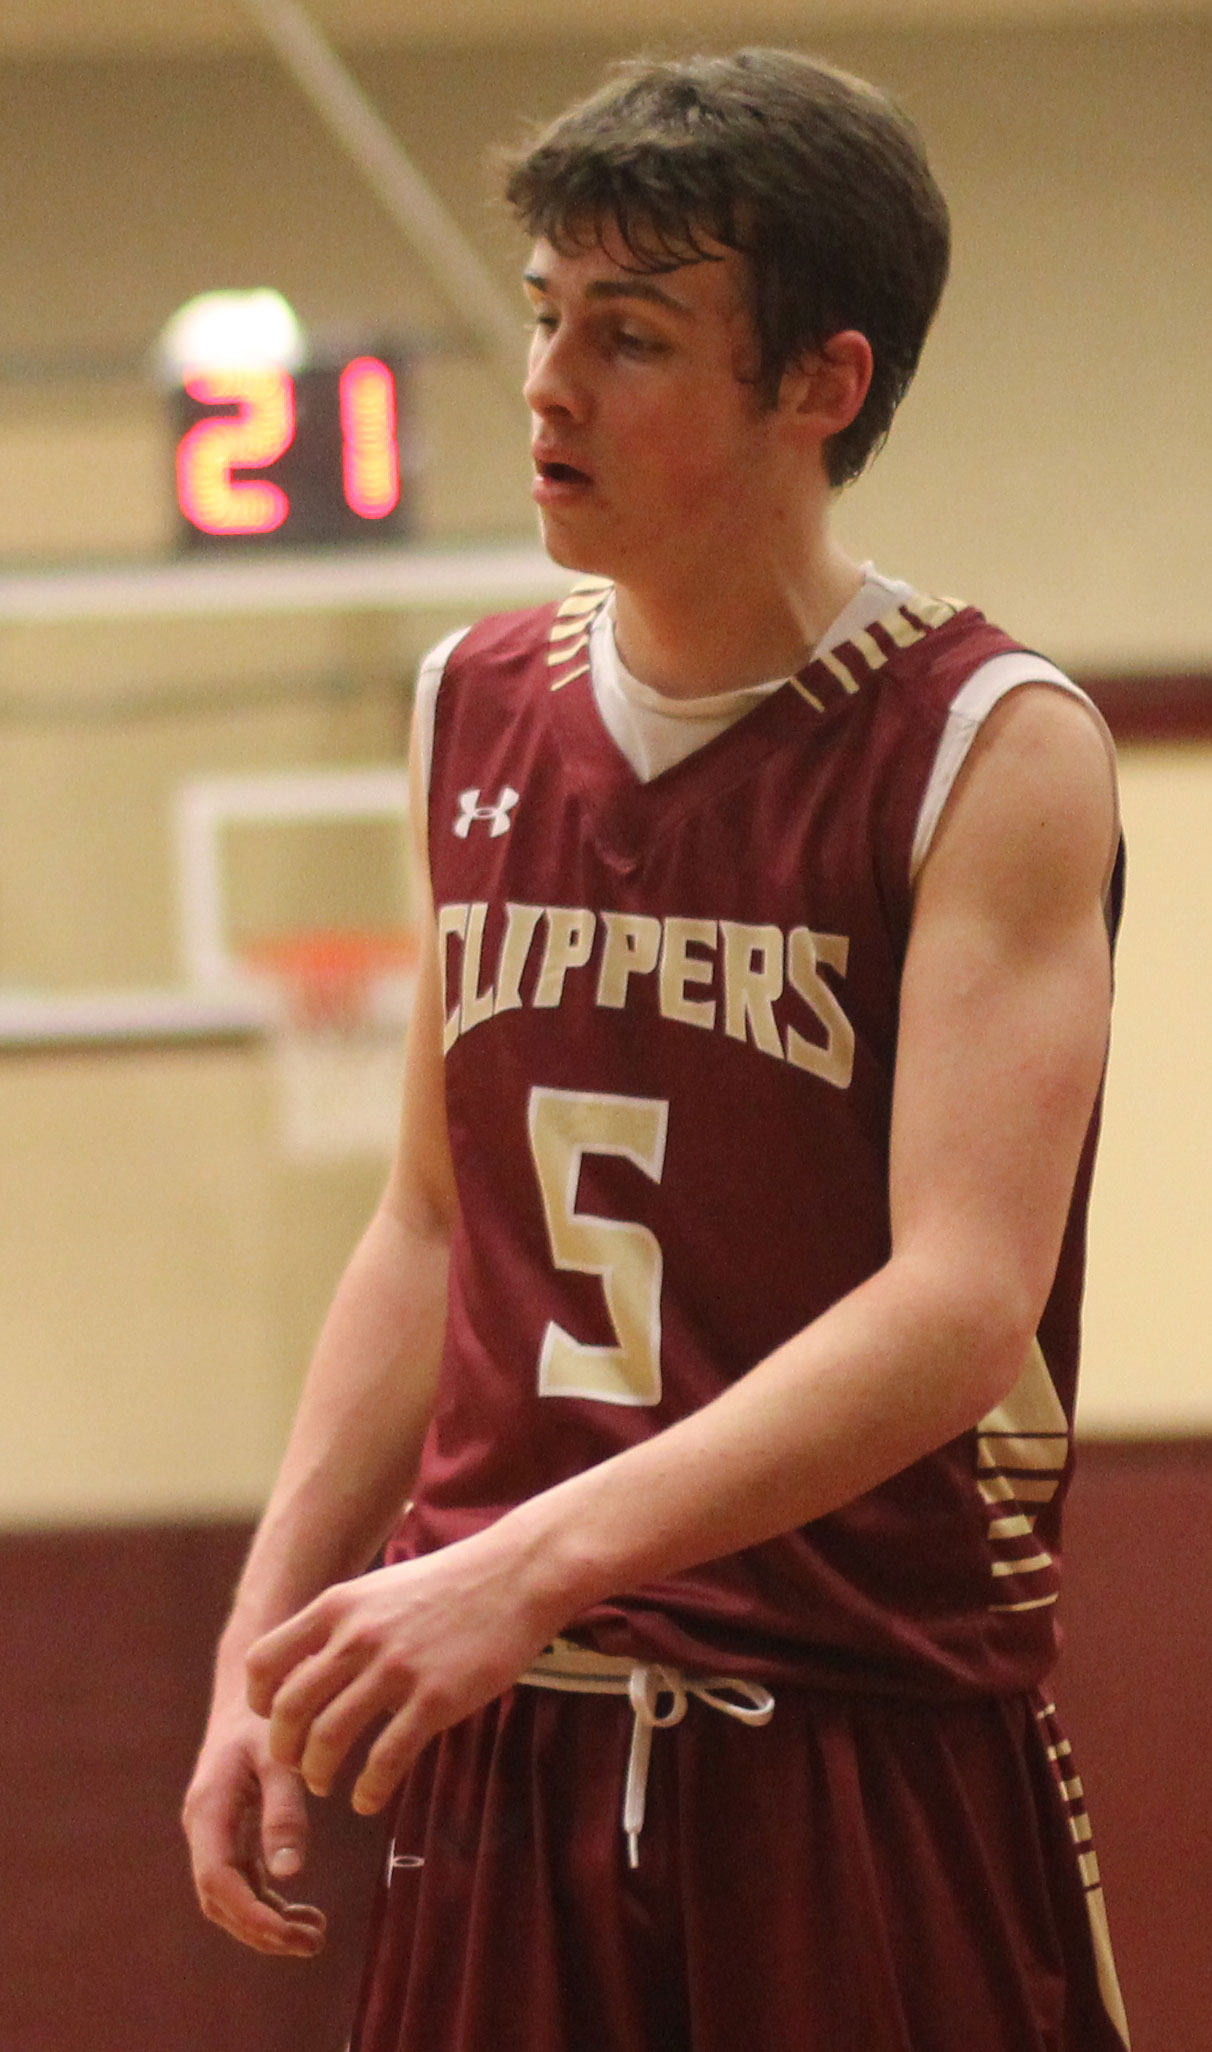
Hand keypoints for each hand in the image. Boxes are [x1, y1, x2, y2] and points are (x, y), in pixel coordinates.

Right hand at [182, 1703, 326, 1956]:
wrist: (252, 1688)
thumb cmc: (267, 1716)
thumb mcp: (279, 1757)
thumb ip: (283, 1811)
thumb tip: (290, 1873)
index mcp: (208, 1809)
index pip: (217, 1880)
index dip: (250, 1915)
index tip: (289, 1934)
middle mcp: (204, 1827)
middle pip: (220, 1899)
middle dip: (262, 1930)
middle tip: (313, 1942)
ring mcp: (215, 1833)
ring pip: (230, 1897)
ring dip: (267, 1923)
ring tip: (315, 1935)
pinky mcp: (231, 1833)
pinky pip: (243, 1882)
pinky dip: (270, 1904)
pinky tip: (304, 1914)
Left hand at [246, 1536, 555, 1817]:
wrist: (517, 1574)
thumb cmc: (451, 1582)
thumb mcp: (381, 1588)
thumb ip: (345, 1622)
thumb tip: (312, 1664)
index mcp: (338, 1605)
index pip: (264, 1660)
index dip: (258, 1701)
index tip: (272, 1721)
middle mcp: (357, 1636)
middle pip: (288, 1708)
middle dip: (285, 1749)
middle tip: (298, 1766)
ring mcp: (396, 1668)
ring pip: (328, 1738)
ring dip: (319, 1773)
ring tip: (329, 1786)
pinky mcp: (435, 1699)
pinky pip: (385, 1758)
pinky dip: (368, 1789)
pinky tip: (369, 1799)